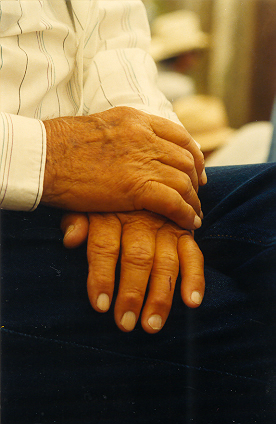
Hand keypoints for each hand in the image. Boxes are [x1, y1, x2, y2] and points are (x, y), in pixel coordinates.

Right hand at [42, 107, 205, 229]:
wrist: (42, 157)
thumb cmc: (60, 146)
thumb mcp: (98, 128)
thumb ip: (122, 137)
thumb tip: (128, 151)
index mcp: (136, 119)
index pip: (179, 135)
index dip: (192, 155)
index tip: (195, 169)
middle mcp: (144, 137)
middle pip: (185, 159)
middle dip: (195, 180)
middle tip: (196, 195)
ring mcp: (141, 160)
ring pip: (183, 181)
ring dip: (193, 201)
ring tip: (194, 215)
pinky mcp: (136, 186)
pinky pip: (173, 201)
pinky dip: (185, 214)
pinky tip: (188, 223)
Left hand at [61, 211, 204, 332]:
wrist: (140, 182)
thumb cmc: (105, 204)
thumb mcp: (85, 206)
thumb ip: (76, 221)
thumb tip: (71, 240)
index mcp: (111, 214)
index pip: (105, 246)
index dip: (102, 276)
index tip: (100, 306)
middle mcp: (140, 220)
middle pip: (137, 257)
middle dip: (132, 293)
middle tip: (125, 323)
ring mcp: (165, 226)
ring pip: (165, 262)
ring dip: (161, 295)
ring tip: (152, 325)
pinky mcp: (184, 232)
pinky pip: (193, 255)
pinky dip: (195, 278)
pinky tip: (191, 302)